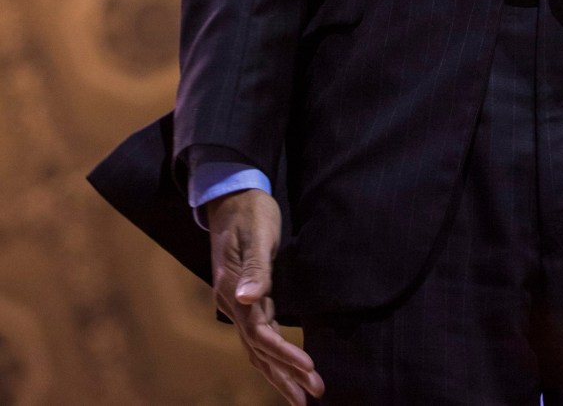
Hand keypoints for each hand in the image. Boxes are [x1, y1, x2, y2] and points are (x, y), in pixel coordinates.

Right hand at [207, 188, 324, 402]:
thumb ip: (255, 269)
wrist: (233, 194)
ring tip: (301, 395)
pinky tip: (287, 364)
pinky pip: (260, 335)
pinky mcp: (247, 298)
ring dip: (279, 373)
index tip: (310, 369)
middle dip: (286, 376)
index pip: (261, 335)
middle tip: (313, 397)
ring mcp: (237, 303)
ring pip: (258, 349)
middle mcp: (232, 304)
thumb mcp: (257, 235)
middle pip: (259, 351)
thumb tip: (247, 300)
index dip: (286, 355)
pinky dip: (273, 354)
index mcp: (233, 292)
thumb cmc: (250, 211)